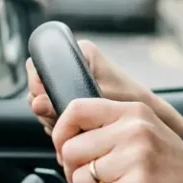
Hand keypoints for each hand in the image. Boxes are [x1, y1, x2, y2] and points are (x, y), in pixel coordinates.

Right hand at [26, 39, 182, 138]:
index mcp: (80, 52)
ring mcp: (73, 81)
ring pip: (44, 100)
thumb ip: (62, 103)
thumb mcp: (94, 102)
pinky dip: (59, 121)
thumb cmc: (129, 102)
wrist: (145, 116)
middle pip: (39, 85)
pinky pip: (54, 109)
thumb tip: (37, 104)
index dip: (37, 86)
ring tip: (70, 126)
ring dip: (51, 116)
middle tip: (58, 118)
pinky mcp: (75, 97)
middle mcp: (74, 63)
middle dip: (45, 106)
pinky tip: (71, 130)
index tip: (44, 103)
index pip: (39, 63)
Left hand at [52, 98, 182, 182]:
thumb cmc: (180, 174)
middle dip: (74, 173)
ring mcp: (137, 159)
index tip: (66, 151)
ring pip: (79, 178)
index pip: (76, 109)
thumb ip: (114, 128)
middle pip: (71, 149)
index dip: (61, 133)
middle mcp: (135, 130)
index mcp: (135, 112)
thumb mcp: (150, 134)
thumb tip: (68, 137)